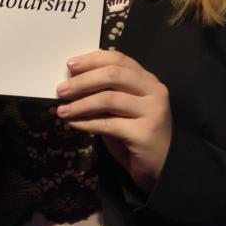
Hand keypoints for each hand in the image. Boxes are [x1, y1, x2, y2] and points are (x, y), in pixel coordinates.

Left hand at [56, 49, 171, 193]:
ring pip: (109, 99)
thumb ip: (106, 92)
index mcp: (148, 80)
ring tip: (62, 110)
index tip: (70, 66)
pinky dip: (86, 123)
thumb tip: (72, 82)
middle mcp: (154, 91)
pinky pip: (108, 124)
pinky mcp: (145, 133)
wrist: (163, 166)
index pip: (118, 59)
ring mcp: (152, 111)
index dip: (92, 60)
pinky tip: (73, 123)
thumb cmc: (137, 134)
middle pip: (113, 75)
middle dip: (82, 81)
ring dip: (80, 104)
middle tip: (61, 90)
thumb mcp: (122, 108)